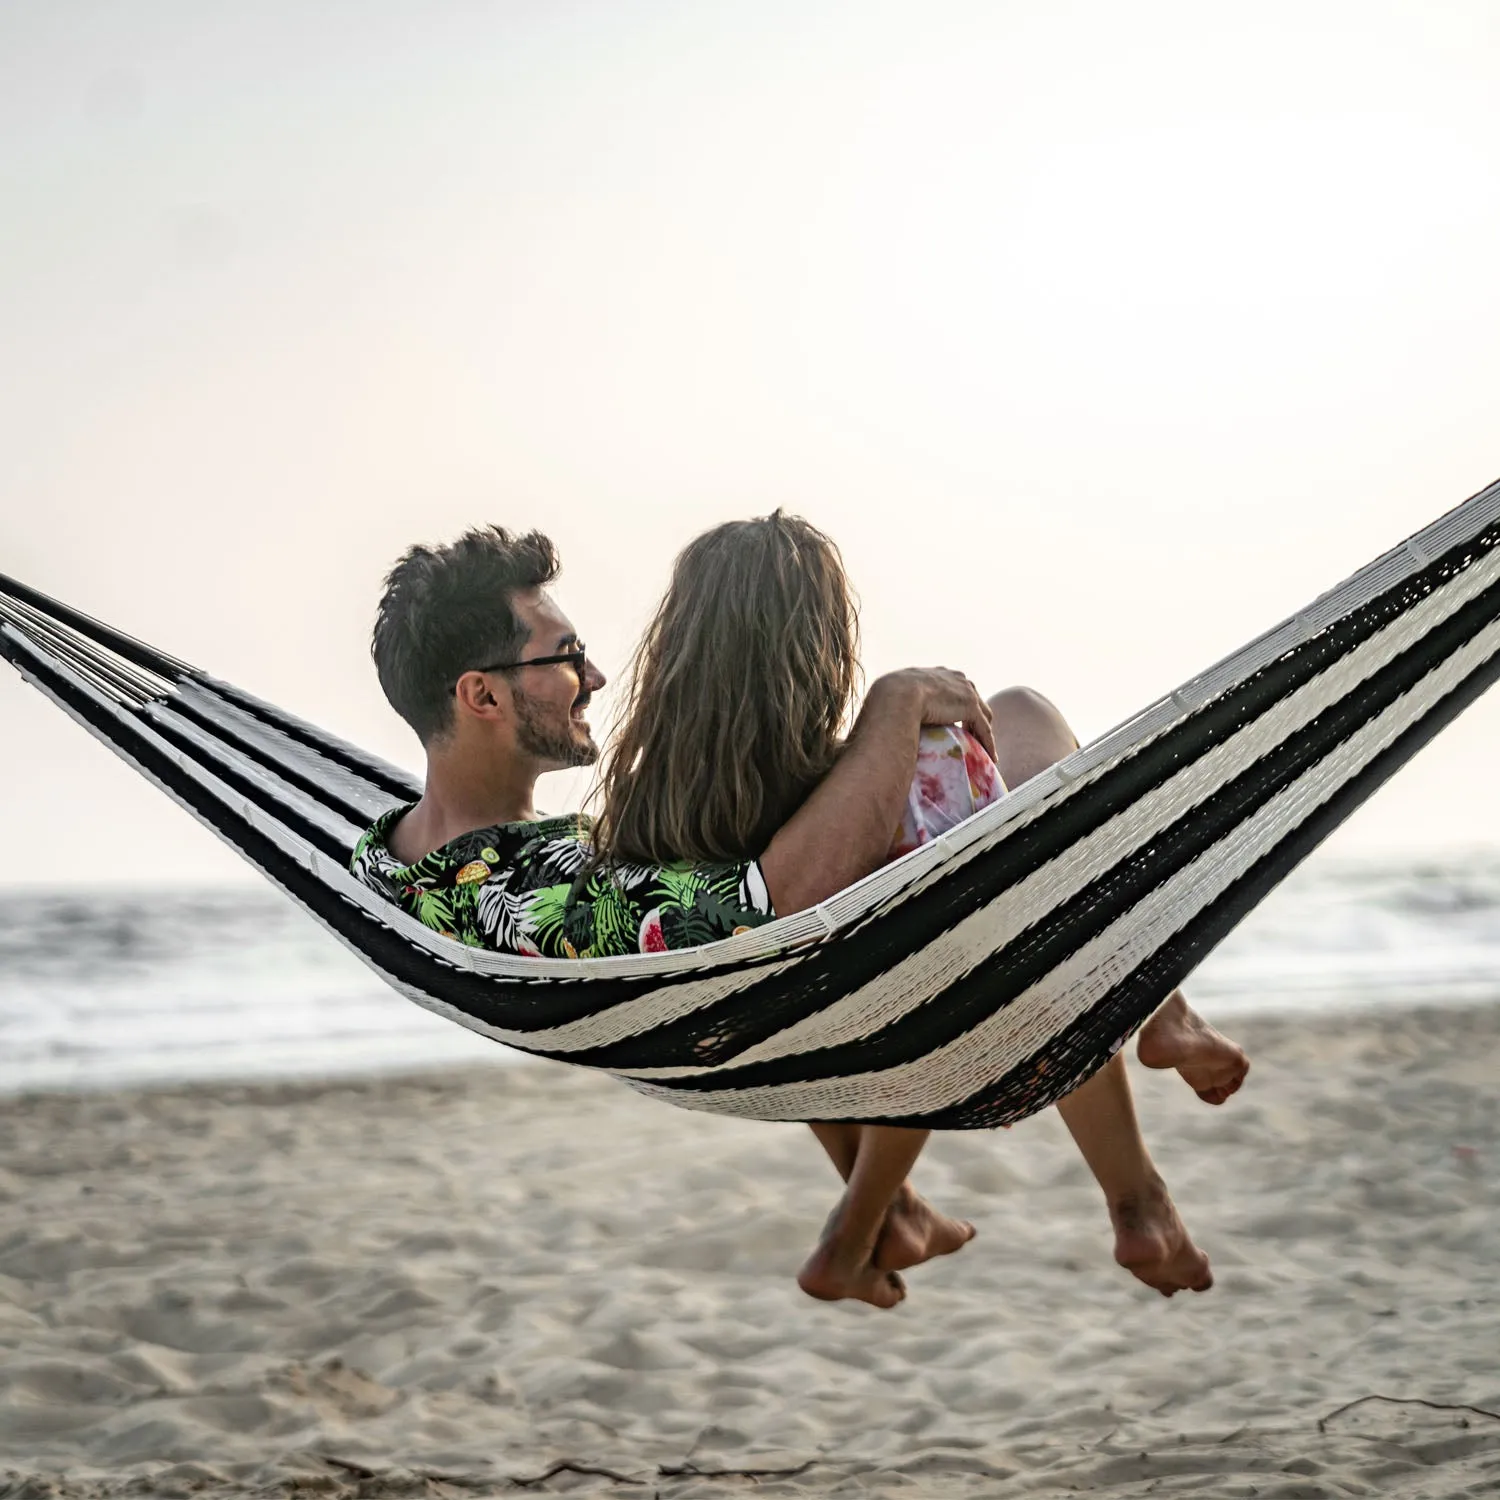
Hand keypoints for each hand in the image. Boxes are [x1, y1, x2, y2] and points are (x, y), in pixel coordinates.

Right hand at [867, 667, 995, 761]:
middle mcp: (953, 677)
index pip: (951, 689)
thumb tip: (880, 720)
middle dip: (973, 716)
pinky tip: (990, 757)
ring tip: (985, 749)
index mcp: (934, 674)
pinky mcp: (970, 706)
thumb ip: (896, 705)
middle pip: (972, 698)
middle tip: (973, 735)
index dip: (954, 705)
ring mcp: (964, 690)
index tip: (953, 719)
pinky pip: (983, 728)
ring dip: (983, 731)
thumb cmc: (885, 700)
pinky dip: (988, 742)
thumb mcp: (891, 697)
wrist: (895, 697)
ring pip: (982, 714)